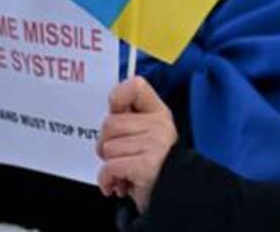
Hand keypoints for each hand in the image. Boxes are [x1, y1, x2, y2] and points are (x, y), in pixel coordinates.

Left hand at [96, 76, 177, 212]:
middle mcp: (158, 124)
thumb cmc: (154, 165)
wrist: (174, 194)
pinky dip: (107, 180)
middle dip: (105, 143)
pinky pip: (110, 167)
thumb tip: (110, 109)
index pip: (135, 86)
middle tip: (118, 154)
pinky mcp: (146, 164)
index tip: (116, 111)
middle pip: (109, 123)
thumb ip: (130, 119)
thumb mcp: (148, 134)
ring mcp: (154, 143)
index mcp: (157, 112)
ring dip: (108, 164)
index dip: (118, 97)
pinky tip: (117, 184)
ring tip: (123, 170)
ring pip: (107, 147)